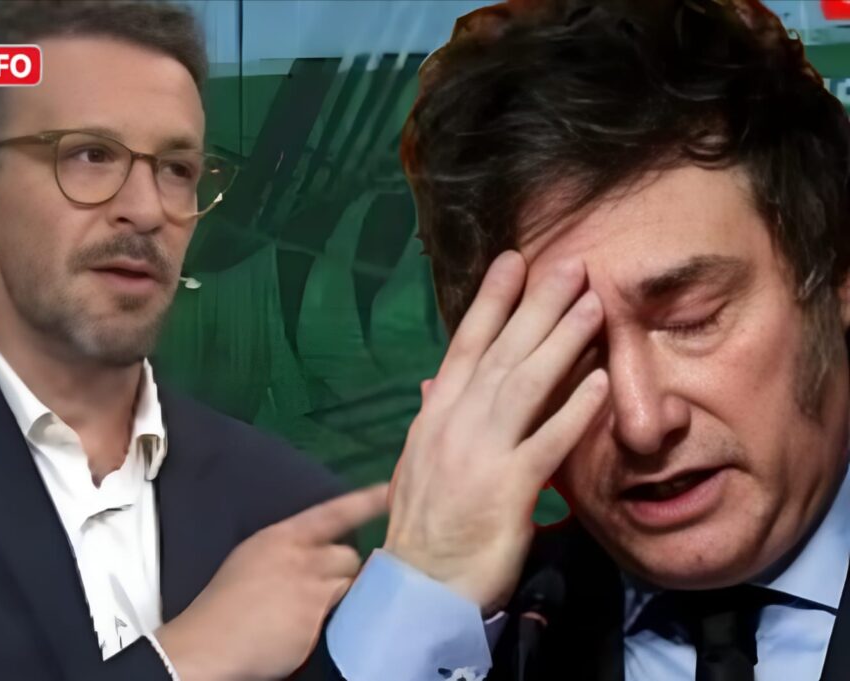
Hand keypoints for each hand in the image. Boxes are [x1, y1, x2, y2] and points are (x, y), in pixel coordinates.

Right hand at [155, 484, 387, 680]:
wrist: (210, 644)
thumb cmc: (226, 602)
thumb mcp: (253, 557)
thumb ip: (289, 549)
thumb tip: (317, 549)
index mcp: (281, 536)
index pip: (332, 513)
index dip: (364, 502)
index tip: (389, 492)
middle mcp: (302, 558)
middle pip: (350, 554)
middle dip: (344, 569)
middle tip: (324, 585)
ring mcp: (313, 591)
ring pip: (351, 585)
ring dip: (342, 594)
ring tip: (314, 607)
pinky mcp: (319, 621)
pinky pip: (344, 615)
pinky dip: (335, 619)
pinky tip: (311, 627)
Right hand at [384, 252, 607, 611]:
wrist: (420, 585)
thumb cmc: (426, 524)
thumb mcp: (419, 461)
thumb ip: (433, 417)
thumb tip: (434, 380)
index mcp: (434, 414)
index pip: (463, 345)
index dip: (491, 302)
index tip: (514, 262)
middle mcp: (452, 423)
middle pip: (500, 354)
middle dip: (536, 306)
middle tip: (572, 265)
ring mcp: (478, 454)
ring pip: (522, 386)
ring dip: (560, 342)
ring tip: (593, 306)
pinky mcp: (506, 489)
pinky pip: (545, 442)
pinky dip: (573, 410)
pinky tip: (599, 381)